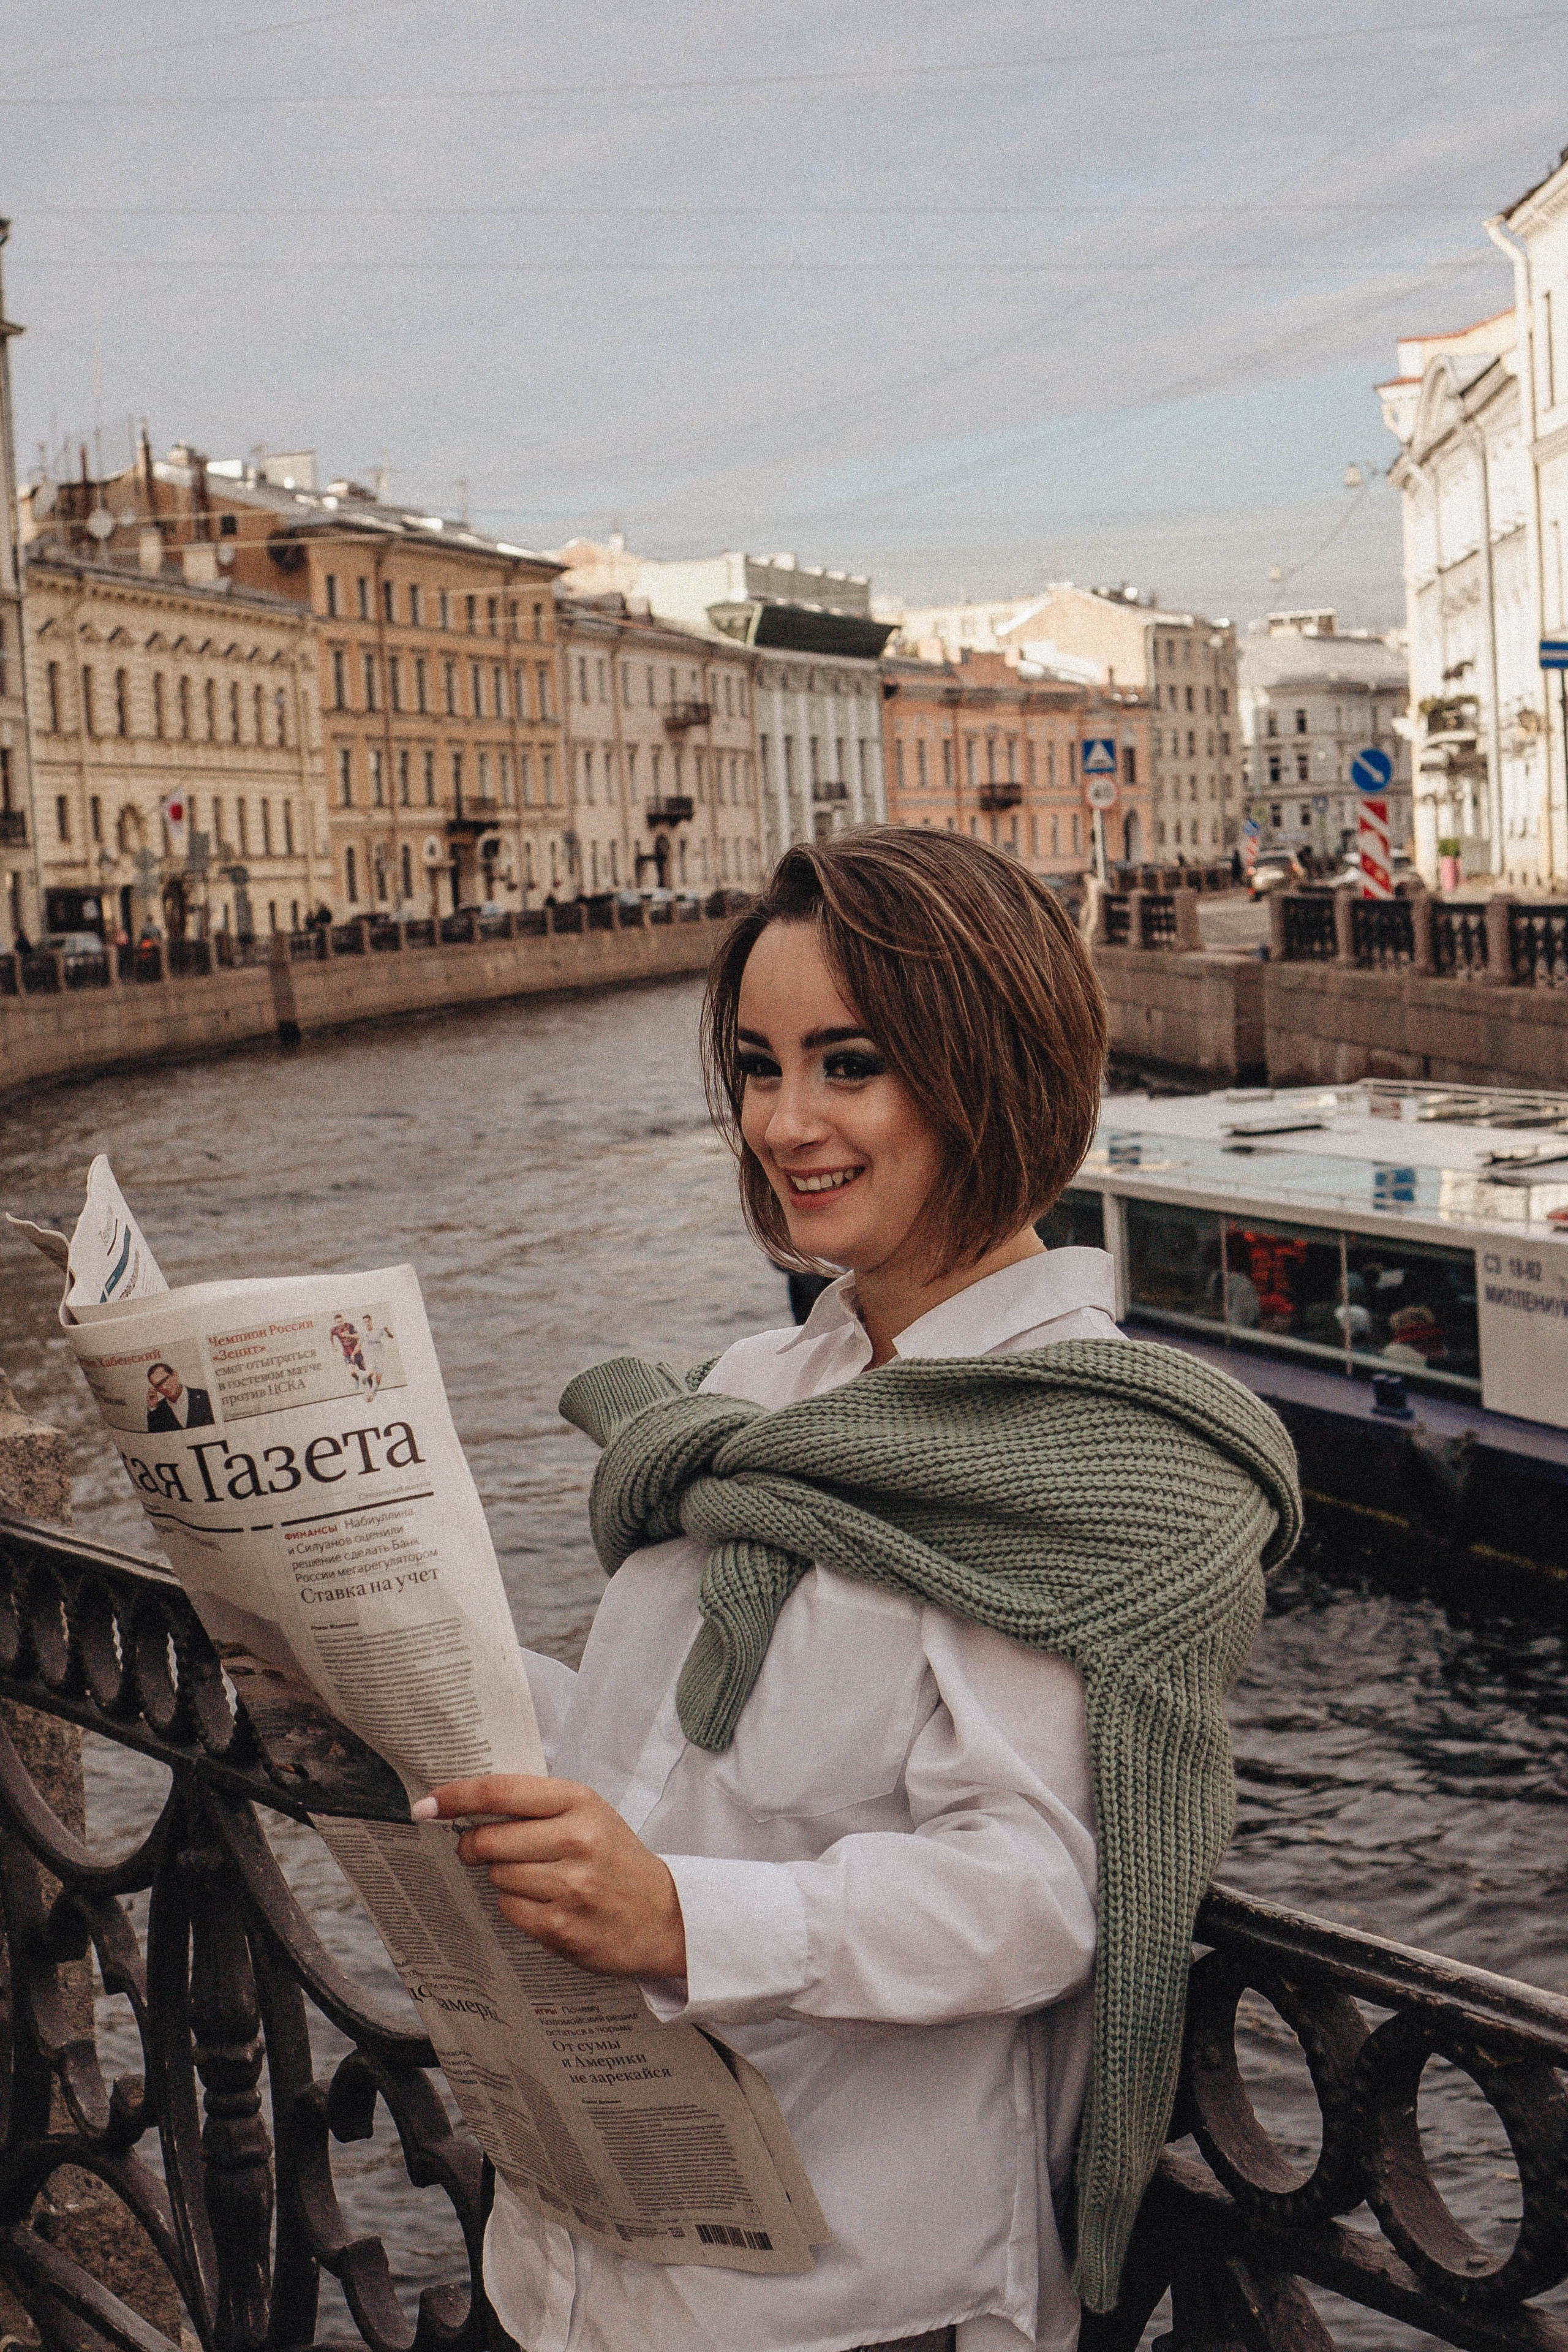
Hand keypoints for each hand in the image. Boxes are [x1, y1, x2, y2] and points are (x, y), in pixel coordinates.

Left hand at [414, 1775, 686, 1980]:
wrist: (665, 1915)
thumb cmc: (618, 1859)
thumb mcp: (589, 1814)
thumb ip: (536, 1806)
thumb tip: (466, 1806)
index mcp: (579, 1802)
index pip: (500, 1792)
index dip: (456, 1797)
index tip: (427, 1805)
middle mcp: (575, 1840)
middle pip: (488, 1839)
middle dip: (472, 1845)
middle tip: (475, 1848)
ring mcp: (569, 1886)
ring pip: (496, 1876)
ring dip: (502, 1877)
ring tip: (534, 1877)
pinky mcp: (561, 1926)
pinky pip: (509, 1910)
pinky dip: (515, 1906)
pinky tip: (543, 1902)